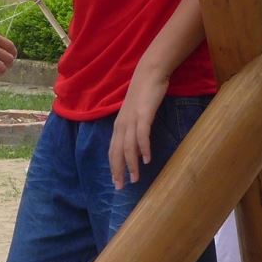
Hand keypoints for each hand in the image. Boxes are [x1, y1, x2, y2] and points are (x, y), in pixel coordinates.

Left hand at [108, 69, 168, 188]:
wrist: (149, 74)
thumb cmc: (144, 96)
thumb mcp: (136, 116)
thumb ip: (134, 132)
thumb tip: (137, 151)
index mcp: (118, 127)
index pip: (112, 151)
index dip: (113, 167)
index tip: (116, 182)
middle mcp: (121, 125)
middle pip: (116, 152)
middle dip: (118, 171)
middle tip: (121, 187)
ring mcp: (131, 120)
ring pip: (127, 147)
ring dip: (131, 164)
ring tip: (135, 178)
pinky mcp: (143, 114)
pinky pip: (141, 135)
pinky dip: (143, 148)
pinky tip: (147, 160)